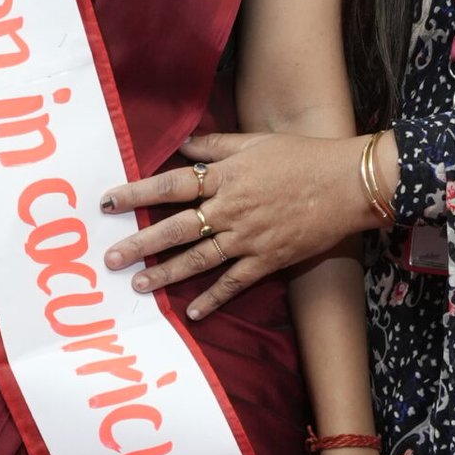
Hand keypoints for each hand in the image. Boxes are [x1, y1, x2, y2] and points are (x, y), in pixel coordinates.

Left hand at [101, 130, 380, 318]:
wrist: (346, 184)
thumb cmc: (303, 156)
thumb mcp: (256, 142)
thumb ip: (217, 146)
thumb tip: (184, 143)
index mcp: (225, 177)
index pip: (171, 186)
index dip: (137, 193)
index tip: (108, 202)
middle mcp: (230, 209)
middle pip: (176, 228)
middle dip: (140, 244)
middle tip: (110, 258)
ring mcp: (248, 238)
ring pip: (198, 259)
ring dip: (166, 274)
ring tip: (139, 286)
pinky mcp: (268, 259)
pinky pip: (234, 283)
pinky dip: (213, 298)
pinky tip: (193, 313)